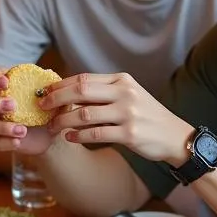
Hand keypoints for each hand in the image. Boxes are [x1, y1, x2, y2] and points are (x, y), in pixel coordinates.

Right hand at [0, 69, 59, 155]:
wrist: (50, 130)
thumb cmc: (47, 105)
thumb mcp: (52, 94)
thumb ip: (50, 84)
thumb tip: (50, 74)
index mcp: (3, 86)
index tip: (6, 83)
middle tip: (13, 106)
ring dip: (2, 126)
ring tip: (22, 130)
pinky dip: (5, 142)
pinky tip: (18, 141)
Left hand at [40, 73, 188, 162]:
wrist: (175, 136)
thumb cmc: (147, 116)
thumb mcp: (129, 96)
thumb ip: (104, 93)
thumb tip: (69, 94)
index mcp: (122, 80)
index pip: (84, 78)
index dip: (60, 85)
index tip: (44, 92)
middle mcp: (125, 93)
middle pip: (81, 91)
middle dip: (56, 98)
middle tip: (41, 106)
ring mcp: (128, 113)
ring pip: (84, 114)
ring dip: (63, 121)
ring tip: (53, 126)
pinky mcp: (130, 133)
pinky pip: (95, 134)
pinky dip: (78, 136)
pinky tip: (69, 138)